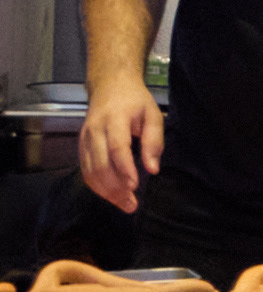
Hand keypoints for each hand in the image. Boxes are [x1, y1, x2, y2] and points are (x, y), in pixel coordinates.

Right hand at [78, 77, 165, 212]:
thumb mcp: (153, 114)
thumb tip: (152, 169)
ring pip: (90, 171)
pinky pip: (86, 170)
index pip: (117, 148)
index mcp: (114, 119)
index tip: (134, 186)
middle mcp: (94, 131)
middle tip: (132, 204)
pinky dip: (97, 186)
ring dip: (106, 192)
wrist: (110, 87)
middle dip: (115, 188)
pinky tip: (111, 195)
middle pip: (100, 164)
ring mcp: (84, 139)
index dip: (124, 169)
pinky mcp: (81, 146)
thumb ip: (154, 141)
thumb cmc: (135, 101)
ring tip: (124, 204)